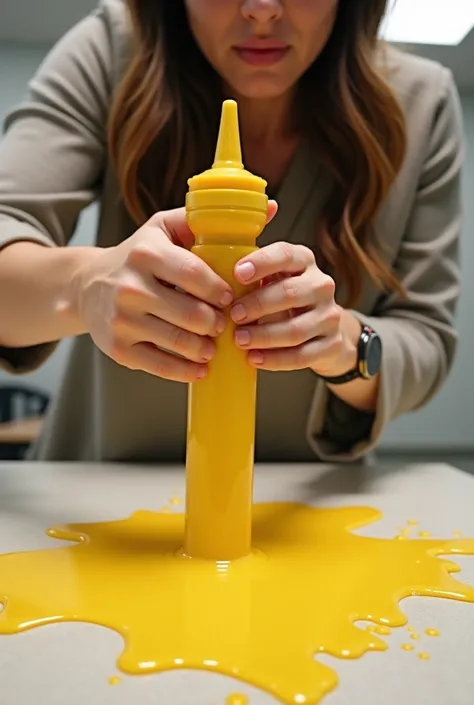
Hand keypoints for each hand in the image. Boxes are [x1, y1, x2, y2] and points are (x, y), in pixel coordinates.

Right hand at [72, 208, 234, 381]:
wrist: (87, 285)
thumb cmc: (138, 256)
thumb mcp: (164, 228)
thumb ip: (208, 220)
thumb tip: (269, 208)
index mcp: (145, 253)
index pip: (194, 274)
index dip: (219, 290)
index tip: (230, 298)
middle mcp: (130, 287)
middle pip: (191, 314)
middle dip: (216, 323)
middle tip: (225, 324)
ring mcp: (122, 320)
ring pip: (179, 342)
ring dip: (205, 348)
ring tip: (214, 345)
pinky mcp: (118, 348)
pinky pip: (160, 366)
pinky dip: (186, 370)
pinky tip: (200, 367)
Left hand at [230, 242, 355, 374]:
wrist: (322, 330)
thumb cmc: (285, 300)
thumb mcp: (273, 281)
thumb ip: (251, 279)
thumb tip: (214, 286)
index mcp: (304, 262)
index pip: (285, 255)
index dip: (262, 263)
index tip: (238, 274)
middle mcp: (321, 285)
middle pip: (290, 293)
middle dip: (257, 305)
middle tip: (233, 315)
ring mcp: (330, 316)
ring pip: (296, 329)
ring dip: (264, 336)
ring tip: (240, 340)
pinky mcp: (332, 344)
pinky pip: (302, 355)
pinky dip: (275, 359)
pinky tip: (255, 358)